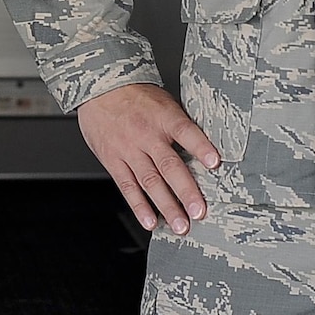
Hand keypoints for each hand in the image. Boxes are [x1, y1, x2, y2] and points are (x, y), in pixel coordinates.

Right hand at [76, 83, 220, 235]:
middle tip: (199, 212)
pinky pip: (127, 186)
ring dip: (166, 206)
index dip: (201, 147)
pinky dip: (139, 206)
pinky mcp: (113, 160)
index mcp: (163, 117)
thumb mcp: (164, 102)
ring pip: (150, 181)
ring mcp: (128, 149)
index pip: (185, 132)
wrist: (99, 89)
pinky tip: (150, 221)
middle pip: (169, 165)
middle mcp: (146, 135)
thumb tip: (207, 149)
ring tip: (180, 225)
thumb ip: (180, 126)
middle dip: (186, 191)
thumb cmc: (136, 96)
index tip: (215, 163)